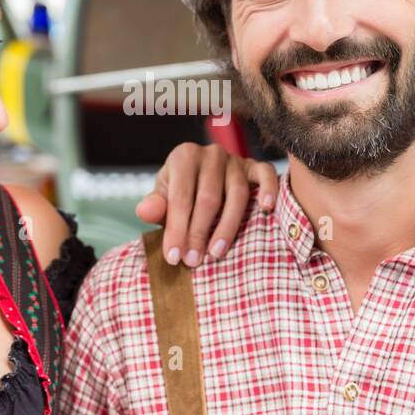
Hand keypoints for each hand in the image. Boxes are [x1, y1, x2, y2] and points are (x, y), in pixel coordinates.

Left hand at [137, 143, 278, 266]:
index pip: (180, 197)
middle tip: (194, 261)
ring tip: (217, 252)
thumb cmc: (182, 192)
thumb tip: (145, 212)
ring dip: (228, 226)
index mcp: (183, 157)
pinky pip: (266, 174)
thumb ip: (157, 205)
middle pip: (208, 198)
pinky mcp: (256, 165)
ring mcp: (236, 159)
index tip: (174, 257)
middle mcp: (210, 153)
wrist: (202, 176)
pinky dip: (269, 189)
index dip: (176, 228)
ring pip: (237, 193)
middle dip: (199, 232)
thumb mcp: (165, 196)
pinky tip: (266, 208)